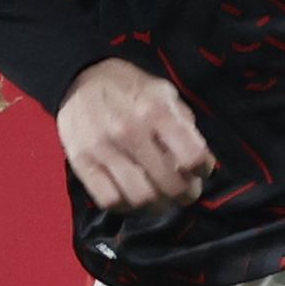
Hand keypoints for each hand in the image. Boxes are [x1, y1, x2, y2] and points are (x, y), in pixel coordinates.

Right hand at [59, 58, 214, 217]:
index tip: (200, 171)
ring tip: (161, 199)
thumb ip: (184, 126)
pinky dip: (127, 206)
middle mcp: (130, 132)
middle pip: (170, 185)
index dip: (203, 170)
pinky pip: (109, 200)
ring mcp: (103, 149)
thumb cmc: (131, 88)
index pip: (194, 157)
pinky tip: (133, 198)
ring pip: (141, 198)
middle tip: (184, 192)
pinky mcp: (81, 162)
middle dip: (185, 194)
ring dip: (158, 206)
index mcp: (157, 112)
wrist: (81, 79)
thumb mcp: (165, 94)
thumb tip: (200, 162)